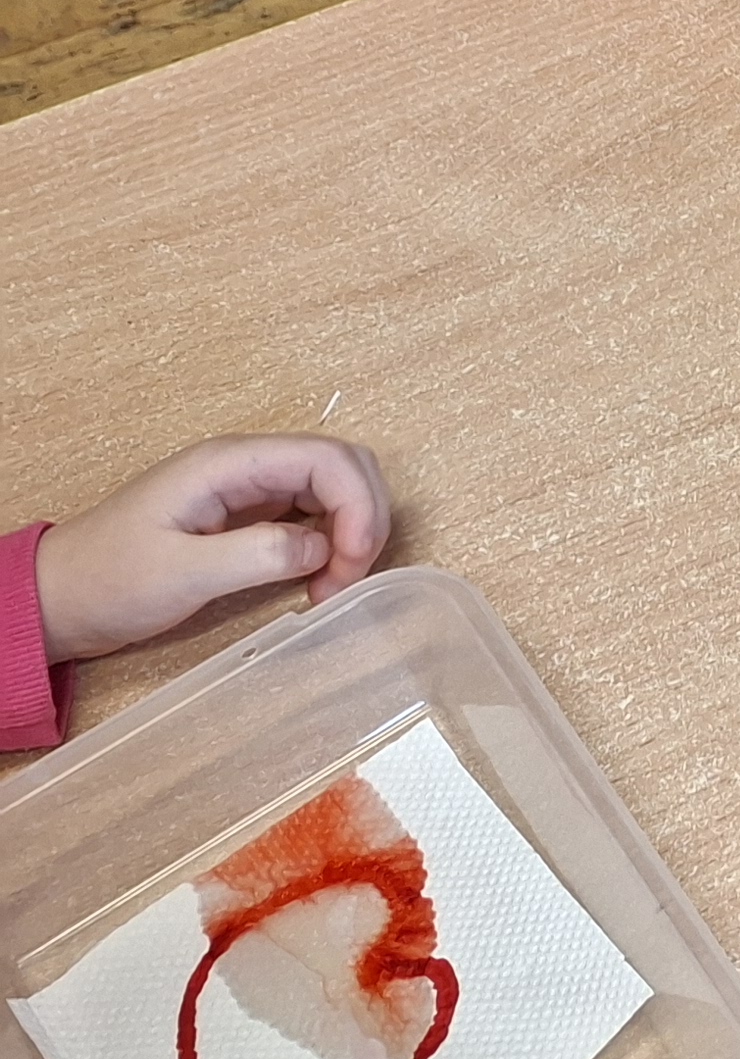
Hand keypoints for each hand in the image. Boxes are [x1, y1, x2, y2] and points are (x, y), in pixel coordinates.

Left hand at [33, 439, 389, 664]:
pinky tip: (316, 578)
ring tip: (332, 584)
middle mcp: (246, 466)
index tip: (351, 564)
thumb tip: (323, 548)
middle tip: (349, 577)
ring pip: (334, 488)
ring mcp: (249, 489)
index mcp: (230, 463)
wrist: (58, 599)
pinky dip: (330, 542)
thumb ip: (258, 554)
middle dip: (363, 517)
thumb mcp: (181, 573)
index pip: (328, 459)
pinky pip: (312, 514)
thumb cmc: (108, 581)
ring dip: (351, 531)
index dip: (358, 506)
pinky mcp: (248, 516)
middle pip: (342, 466)